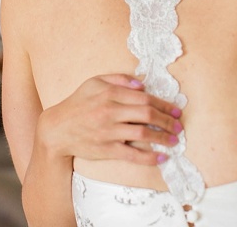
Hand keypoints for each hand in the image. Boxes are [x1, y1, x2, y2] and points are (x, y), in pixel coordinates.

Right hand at [36, 74, 182, 165]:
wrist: (57, 128)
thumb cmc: (78, 103)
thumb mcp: (94, 82)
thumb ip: (118, 79)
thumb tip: (142, 84)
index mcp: (110, 93)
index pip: (144, 98)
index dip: (164, 104)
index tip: (176, 110)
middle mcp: (110, 111)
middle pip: (147, 114)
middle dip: (168, 120)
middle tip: (179, 126)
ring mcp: (109, 132)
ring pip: (143, 134)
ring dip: (163, 138)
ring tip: (174, 141)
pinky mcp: (106, 149)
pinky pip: (132, 154)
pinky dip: (149, 157)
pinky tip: (161, 157)